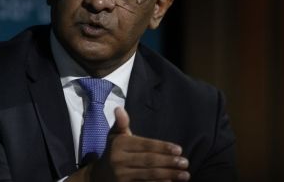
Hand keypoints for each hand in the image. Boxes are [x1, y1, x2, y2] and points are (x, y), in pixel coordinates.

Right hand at [70, 107, 189, 181]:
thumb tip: (119, 108)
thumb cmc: (113, 151)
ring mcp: (122, 176)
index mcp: (120, 145)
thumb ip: (121, 123)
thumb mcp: (115, 136)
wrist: (98, 176)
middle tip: (185, 162)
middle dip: (169, 162)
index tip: (179, 149)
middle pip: (149, 161)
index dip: (162, 147)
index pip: (145, 145)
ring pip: (149, 175)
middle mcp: (119, 160)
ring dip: (169, 175)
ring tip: (185, 175)